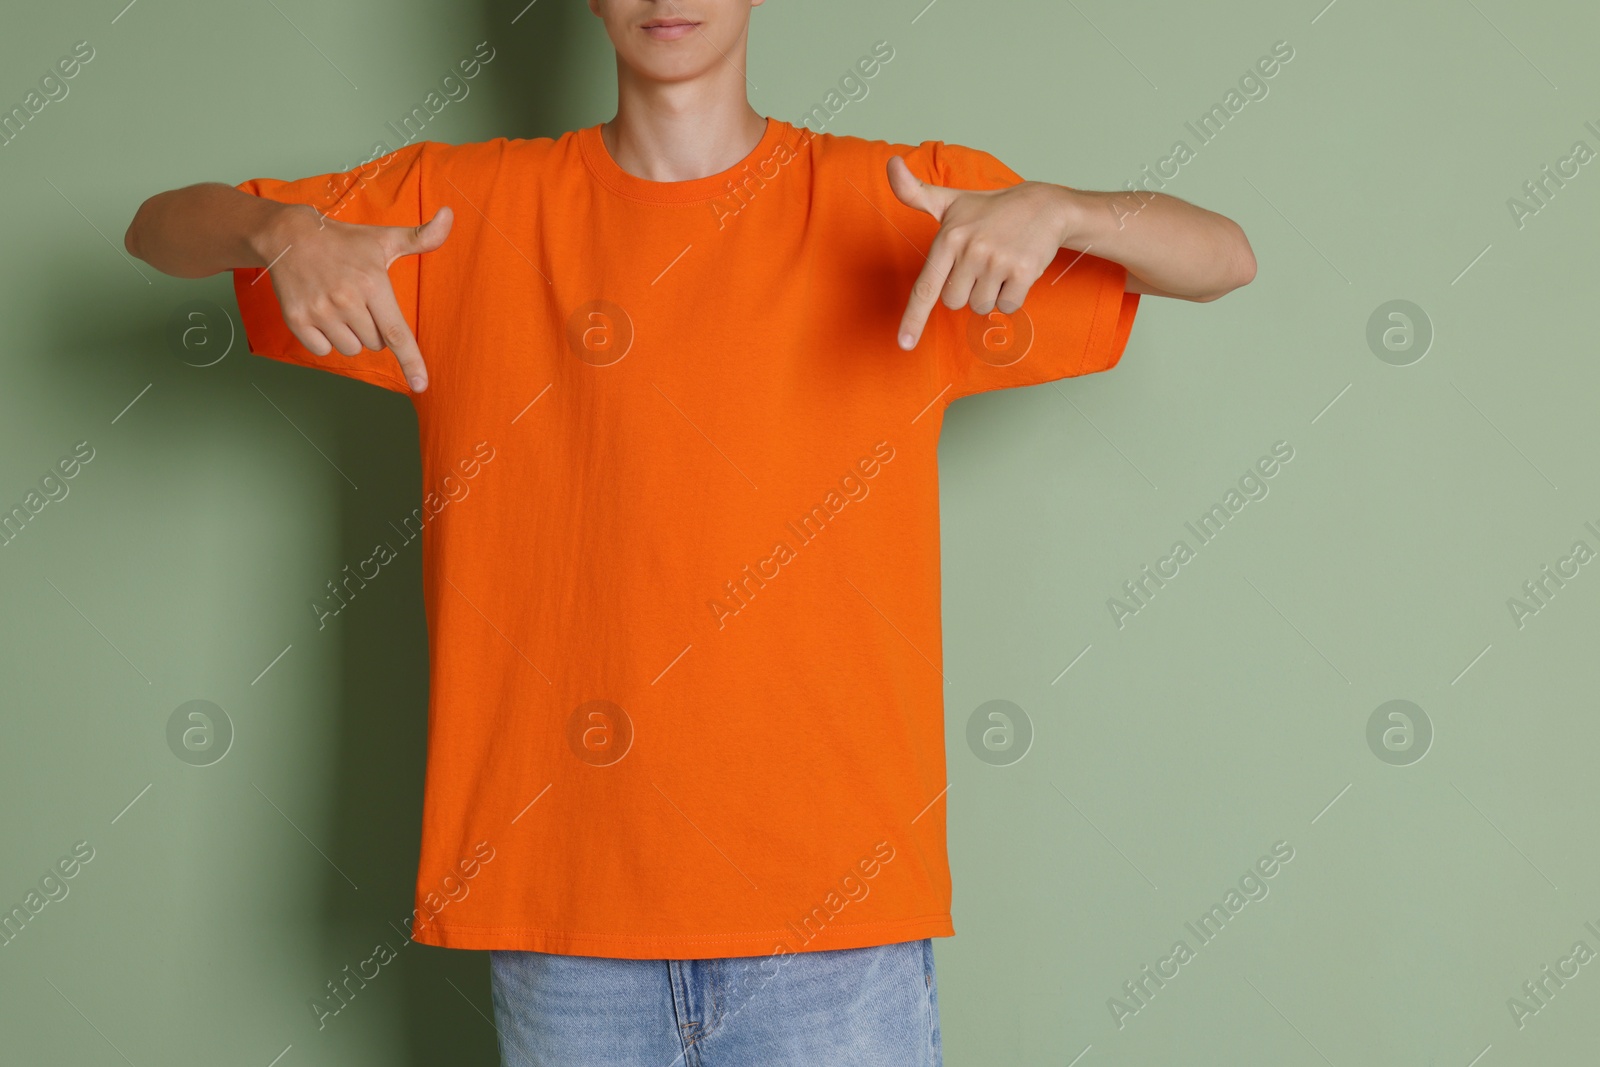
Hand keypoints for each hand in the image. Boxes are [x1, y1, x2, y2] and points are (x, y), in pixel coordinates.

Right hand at [256, 205, 452, 390]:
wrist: (289, 236)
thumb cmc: (345, 242)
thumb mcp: (384, 239)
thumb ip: (422, 237)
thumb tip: (450, 215)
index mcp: (371, 283)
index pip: (396, 332)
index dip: (411, 361)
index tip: (421, 385)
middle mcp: (345, 299)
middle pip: (375, 344)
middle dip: (373, 329)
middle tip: (359, 301)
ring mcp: (319, 311)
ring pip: (350, 349)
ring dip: (350, 336)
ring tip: (340, 306)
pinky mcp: (296, 319)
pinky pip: (323, 350)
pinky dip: (325, 340)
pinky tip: (321, 313)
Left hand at [887, 156, 1069, 350]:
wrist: (1043, 206)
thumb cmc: (989, 210)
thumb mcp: (950, 201)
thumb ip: (914, 192)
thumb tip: (891, 164)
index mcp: (948, 237)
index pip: (926, 287)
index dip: (913, 318)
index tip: (904, 344)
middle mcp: (971, 249)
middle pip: (954, 302)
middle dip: (966, 290)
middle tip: (980, 264)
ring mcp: (998, 261)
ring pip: (981, 306)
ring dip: (989, 293)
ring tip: (999, 265)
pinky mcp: (1023, 272)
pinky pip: (1007, 307)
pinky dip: (1011, 297)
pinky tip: (1016, 272)